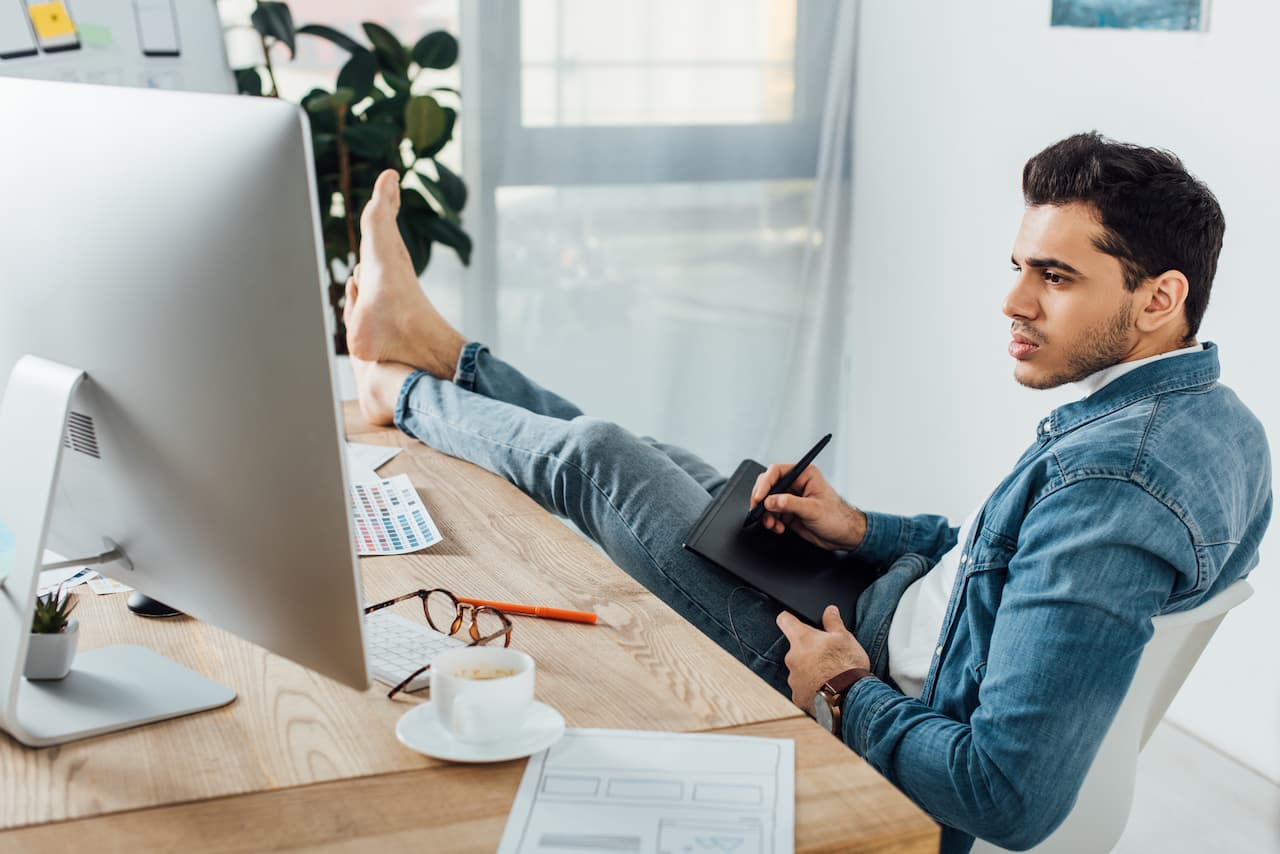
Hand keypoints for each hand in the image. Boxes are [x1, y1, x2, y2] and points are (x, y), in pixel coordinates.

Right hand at [750, 464, 865, 549]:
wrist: (844, 536)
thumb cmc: (838, 518)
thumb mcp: (813, 509)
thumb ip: (790, 504)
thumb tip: (770, 500)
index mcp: (805, 475)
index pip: (776, 472)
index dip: (765, 484)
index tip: (759, 498)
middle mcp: (796, 484)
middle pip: (768, 486)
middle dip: (762, 500)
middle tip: (759, 511)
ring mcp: (791, 498)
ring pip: (767, 501)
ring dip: (766, 514)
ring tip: (772, 524)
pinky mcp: (788, 512)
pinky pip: (771, 514)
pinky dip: (771, 521)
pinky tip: (779, 527)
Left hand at [776, 605, 869, 708]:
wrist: (850, 697)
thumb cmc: (847, 666)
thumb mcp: (845, 637)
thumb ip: (833, 622)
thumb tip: (829, 610)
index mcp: (802, 639)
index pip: (785, 620)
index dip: (788, 618)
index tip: (791, 620)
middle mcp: (792, 658)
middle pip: (796, 649)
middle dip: (808, 651)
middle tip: (827, 656)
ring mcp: (793, 679)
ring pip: (799, 670)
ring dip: (810, 670)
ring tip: (830, 675)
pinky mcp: (798, 697)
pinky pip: (802, 689)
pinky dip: (812, 688)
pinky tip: (826, 688)